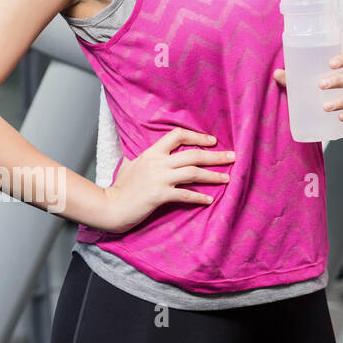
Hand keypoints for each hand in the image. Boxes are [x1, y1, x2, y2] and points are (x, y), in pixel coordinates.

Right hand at [92, 127, 233, 232]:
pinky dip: (199, 197)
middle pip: (193, 154)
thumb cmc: (121, 187)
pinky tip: (209, 199)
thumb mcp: (132, 164)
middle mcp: (157, 163)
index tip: (213, 141)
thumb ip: (146, 157)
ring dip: (213, 175)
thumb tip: (155, 153)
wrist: (109, 206)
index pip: (177, 135)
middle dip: (215, 156)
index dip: (197, 136)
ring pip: (193, 173)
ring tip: (227, 178)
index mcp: (152, 153)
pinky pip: (185, 195)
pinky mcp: (158, 196)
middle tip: (233, 157)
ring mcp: (158, 179)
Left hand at [274, 49, 342, 125]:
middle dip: (337, 80)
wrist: (329, 114)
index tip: (330, 63)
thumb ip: (292, 78)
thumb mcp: (305, 83)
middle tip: (320, 85)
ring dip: (341, 100)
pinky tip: (340, 117)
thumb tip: (276, 73)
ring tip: (325, 107)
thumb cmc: (317, 91)